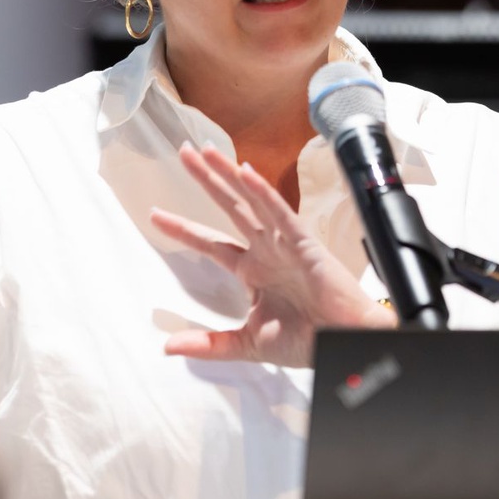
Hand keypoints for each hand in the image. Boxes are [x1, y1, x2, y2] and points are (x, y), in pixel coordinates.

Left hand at [149, 143, 395, 367]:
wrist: (343, 346)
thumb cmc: (307, 341)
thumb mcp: (247, 343)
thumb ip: (209, 344)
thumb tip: (168, 347)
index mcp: (252, 270)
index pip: (210, 242)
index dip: (183, 228)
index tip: (155, 215)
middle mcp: (265, 250)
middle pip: (229, 207)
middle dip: (206, 180)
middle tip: (183, 152)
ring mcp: (284, 243)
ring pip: (251, 200)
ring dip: (229, 174)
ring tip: (206, 151)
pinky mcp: (304, 242)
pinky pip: (280, 212)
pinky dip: (263, 192)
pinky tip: (244, 172)